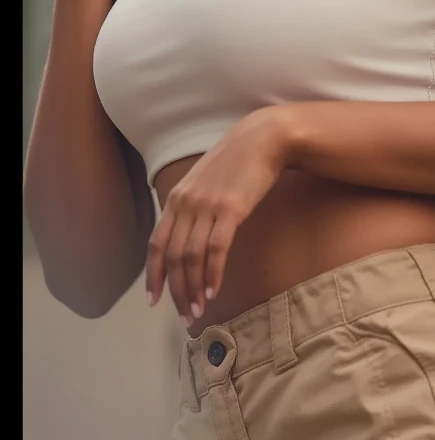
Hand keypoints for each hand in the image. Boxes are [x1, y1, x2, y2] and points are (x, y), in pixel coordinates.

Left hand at [145, 108, 290, 325]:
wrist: (262, 139)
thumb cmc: (236, 162)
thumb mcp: (204, 183)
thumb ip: (192, 207)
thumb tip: (187, 239)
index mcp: (176, 198)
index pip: (156, 244)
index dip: (153, 276)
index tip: (154, 300)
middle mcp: (186, 203)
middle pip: (172, 257)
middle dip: (176, 291)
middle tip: (185, 315)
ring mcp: (207, 205)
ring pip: (192, 257)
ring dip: (194, 288)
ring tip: (199, 310)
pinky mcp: (230, 209)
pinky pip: (216, 249)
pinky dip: (213, 273)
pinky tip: (214, 290)